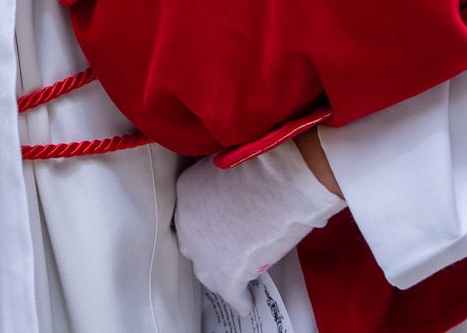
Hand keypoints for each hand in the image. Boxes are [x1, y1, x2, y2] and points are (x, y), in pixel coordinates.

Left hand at [174, 143, 344, 311]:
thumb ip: (222, 185)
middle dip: (207, 246)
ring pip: (207, 272)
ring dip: (219, 275)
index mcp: (186, 192)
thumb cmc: (264, 164)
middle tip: (225, 246)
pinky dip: (241, 299)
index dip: (206, 221)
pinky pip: (232, 294)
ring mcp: (204, 252)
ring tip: (234, 277)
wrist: (280, 181)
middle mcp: (187, 223)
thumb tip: (234, 195)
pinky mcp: (227, 274)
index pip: (191, 214)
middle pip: (193, 243)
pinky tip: (246, 302)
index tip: (218, 223)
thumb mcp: (228, 167)